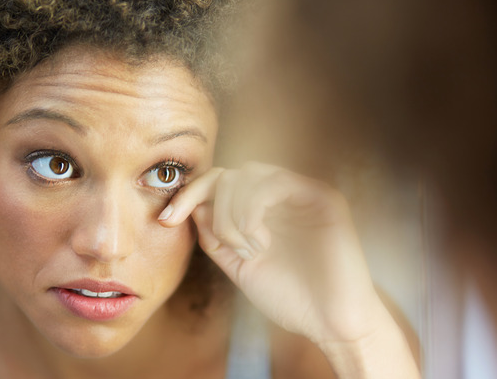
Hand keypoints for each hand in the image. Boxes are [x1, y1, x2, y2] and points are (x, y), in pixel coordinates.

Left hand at [159, 162, 387, 344]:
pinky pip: (279, 182)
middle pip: (229, 173)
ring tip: (247, 247)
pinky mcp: (324, 198)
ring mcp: (302, 194)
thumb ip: (215, 237)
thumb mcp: (239, 267)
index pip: (217, 183)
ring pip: (249, 174)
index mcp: (259, 209)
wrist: (330, 324)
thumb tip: (191, 208)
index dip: (188, 194)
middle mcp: (280, 196)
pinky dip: (255, 207)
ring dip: (234, 212)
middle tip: (223, 243)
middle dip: (209, 203)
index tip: (165, 220)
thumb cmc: (290, 298)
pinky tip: (257, 238)